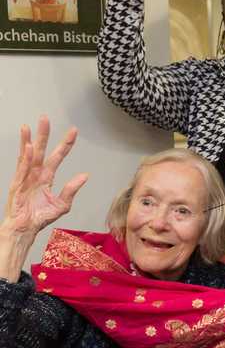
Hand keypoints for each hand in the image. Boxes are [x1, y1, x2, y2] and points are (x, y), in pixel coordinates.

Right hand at [2, 117, 86, 238]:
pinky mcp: (17, 185)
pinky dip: (25, 158)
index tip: (73, 131)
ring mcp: (25, 178)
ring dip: (29, 141)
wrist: (26, 228)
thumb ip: (71, 189)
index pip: (58, 156)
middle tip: (45, 118)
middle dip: (43, 134)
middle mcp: (36, 174)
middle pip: (41, 150)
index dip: (65, 144)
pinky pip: (22, 169)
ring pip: (28, 156)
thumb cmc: (41, 217)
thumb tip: (85, 175)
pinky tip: (29, 147)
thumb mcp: (62, 204)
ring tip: (29, 127)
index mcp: (47, 177)